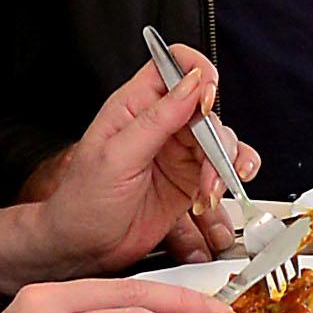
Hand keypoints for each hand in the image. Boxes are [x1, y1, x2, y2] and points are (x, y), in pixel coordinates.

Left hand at [0, 44, 241, 275]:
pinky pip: (225, 169)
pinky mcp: (191, 178)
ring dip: (224, 166)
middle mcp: (161, 123)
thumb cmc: (83, 201)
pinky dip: (228, 181)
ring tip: (207, 193)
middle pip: (208, 108)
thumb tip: (191, 83)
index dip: (198, 73)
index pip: (174, 64)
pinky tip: (212, 198)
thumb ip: (157, 118)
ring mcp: (178, 151)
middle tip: (207, 168)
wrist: (83, 247)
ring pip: (222, 140)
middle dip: (215, 139)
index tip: (206, 100)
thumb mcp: (116, 156)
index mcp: (135, 105)